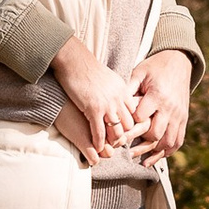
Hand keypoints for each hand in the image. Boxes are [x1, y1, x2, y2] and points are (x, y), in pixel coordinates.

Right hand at [50, 33, 134, 158]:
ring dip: (111, 142)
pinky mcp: (93, 109)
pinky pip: (99, 132)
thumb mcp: (109, 78)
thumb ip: (116, 90)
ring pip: (116, 131)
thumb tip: (119, 98)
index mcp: (123, 90)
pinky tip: (96, 147)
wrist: (74, 60)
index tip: (123, 131)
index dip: (129, 125)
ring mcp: (107, 104)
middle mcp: (118, 98)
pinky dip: (99, 142)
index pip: (134, 113)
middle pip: (128, 125)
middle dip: (123, 136)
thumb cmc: (88, 68)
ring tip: (107, 148)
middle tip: (115, 143)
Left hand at [125, 51, 194, 159]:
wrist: (179, 62)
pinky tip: (157, 156)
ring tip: (141, 159)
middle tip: (127, 145)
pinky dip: (168, 151)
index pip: (141, 117)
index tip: (119, 130)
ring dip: (154, 151)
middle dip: (141, 141)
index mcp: (157, 95)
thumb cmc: (155, 67)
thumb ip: (128, 88)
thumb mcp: (140, 72)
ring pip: (168, 141)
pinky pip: (178, 140)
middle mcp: (170, 108)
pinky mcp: (184, 119)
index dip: (129, 125)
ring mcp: (179, 115)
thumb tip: (113, 104)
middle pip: (155, 133)